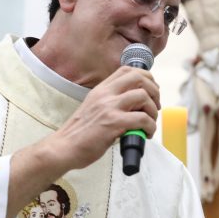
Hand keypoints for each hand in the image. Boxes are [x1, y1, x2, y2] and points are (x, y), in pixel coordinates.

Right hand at [7, 66, 160, 217]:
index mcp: (101, 89)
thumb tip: (136, 105)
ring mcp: (109, 107)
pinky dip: (150, 126)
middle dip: (155, 91)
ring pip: (143, 96)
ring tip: (150, 122)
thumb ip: (111, 102)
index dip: (145, 76)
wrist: (64, 147)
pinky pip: (142, 119)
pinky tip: (146, 134)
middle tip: (155, 106)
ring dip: (153, 111)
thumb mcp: (94, 108)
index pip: (127, 70)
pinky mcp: (113, 123)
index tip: (151, 90)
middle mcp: (105, 94)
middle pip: (140, 78)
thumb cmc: (80, 133)